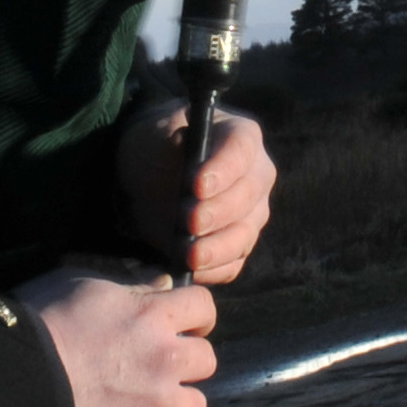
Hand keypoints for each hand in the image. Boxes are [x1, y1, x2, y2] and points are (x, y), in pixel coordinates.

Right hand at [17, 269, 220, 406]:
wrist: (15, 382)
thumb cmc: (41, 324)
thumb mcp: (82, 286)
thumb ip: (130, 286)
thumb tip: (164, 282)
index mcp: (152, 315)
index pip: (203, 307)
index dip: (197, 315)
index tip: (188, 325)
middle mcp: (164, 357)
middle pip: (206, 359)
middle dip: (187, 362)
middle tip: (163, 368)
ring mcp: (159, 403)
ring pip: (198, 406)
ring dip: (183, 406)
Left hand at [116, 100, 276, 285]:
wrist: (150, 179)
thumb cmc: (157, 147)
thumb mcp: (155, 135)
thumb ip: (168, 139)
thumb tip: (181, 143)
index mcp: (241, 137)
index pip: (240, 151)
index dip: (222, 170)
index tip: (196, 186)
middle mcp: (256, 176)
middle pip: (247, 196)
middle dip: (218, 212)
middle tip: (190, 221)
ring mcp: (252, 214)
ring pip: (244, 235)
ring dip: (217, 249)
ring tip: (189, 256)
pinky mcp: (238, 246)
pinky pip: (232, 264)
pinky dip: (212, 271)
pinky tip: (189, 270)